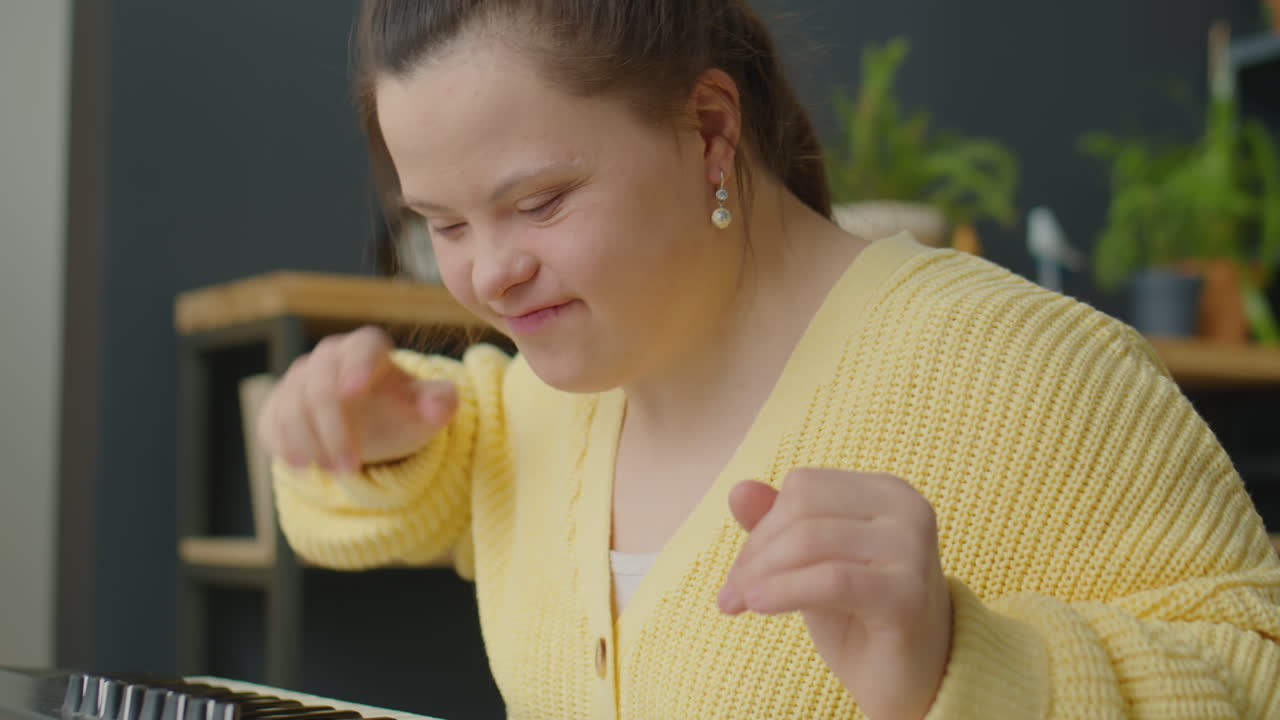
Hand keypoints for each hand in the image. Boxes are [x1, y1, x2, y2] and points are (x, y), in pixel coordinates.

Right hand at [257, 326, 457, 470]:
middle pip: (320, 385)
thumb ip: (441, 403)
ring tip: (337, 473)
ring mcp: (299, 379)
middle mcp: (329, 356)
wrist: (374, 427)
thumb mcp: (429, 410)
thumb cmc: (403, 412)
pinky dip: (286, 446)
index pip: (361, 348)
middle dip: (334, 430)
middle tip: (351, 468)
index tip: (352, 392)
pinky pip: (273, 421)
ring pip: (292, 406)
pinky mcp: (279, 404)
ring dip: (311, 444)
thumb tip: (436, 409)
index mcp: (368, 348)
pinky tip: (305, 467)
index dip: (357, 366)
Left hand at [718, 469, 952, 719]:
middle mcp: (907, 510)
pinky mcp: (909, 593)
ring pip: (811, 540)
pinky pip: (830, 580)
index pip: (804, 488)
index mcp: (886, 492)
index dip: (761, 526)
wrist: (912, 681)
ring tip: (741, 602)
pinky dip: (785, 590)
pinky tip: (758, 605)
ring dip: (763, 573)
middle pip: (803, 510)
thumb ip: (778, 525)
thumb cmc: (860, 617)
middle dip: (757, 552)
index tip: (740, 571)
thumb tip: (737, 490)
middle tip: (733, 593)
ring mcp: (913, 548)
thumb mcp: (812, 564)